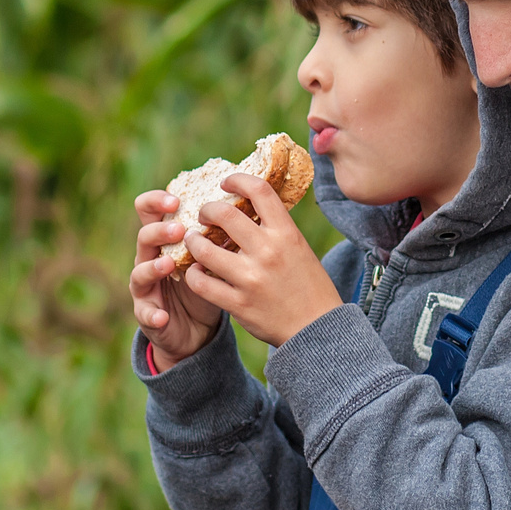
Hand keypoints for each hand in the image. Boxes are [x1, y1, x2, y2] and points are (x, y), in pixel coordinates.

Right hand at [131, 190, 223, 370]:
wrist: (196, 327)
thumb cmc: (208, 282)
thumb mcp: (216, 256)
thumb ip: (221, 234)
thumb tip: (248, 204)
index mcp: (166, 239)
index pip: (151, 211)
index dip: (157, 201)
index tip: (176, 199)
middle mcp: (151, 258)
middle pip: (144, 236)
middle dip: (159, 230)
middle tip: (179, 229)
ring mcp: (146, 286)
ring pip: (139, 272)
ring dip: (153, 267)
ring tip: (168, 264)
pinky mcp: (148, 313)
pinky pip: (146, 313)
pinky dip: (152, 314)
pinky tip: (162, 316)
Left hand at [183, 173, 343, 346]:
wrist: (318, 329)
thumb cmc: (310, 286)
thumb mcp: (299, 248)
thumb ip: (275, 229)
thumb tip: (248, 208)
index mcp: (286, 233)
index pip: (259, 190)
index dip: (237, 180)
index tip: (226, 183)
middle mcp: (268, 251)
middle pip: (224, 214)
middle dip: (206, 210)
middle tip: (203, 215)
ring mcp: (251, 278)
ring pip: (204, 249)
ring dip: (193, 242)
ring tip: (193, 242)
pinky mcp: (239, 304)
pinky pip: (201, 283)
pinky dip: (193, 274)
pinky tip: (196, 272)